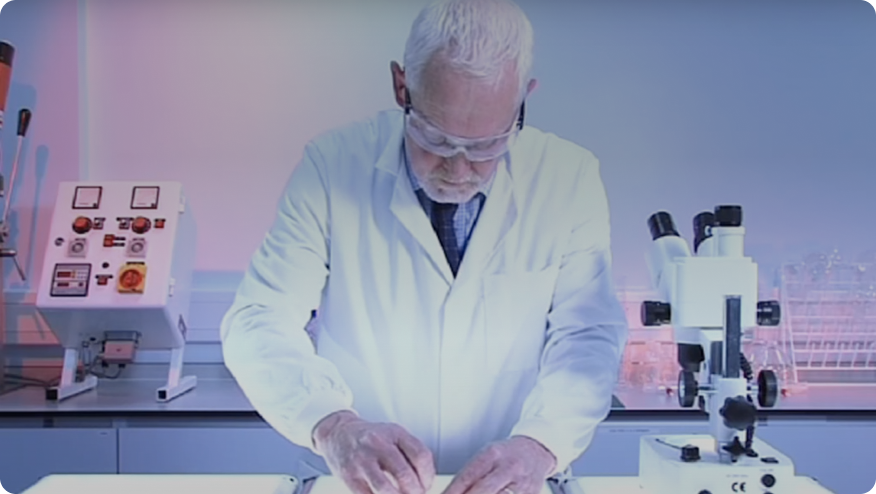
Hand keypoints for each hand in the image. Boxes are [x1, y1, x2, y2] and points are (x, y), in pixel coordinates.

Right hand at [313, 411, 435, 493]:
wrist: (338, 433)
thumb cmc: (371, 438)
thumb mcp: (394, 436)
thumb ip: (411, 453)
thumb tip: (426, 483)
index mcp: (394, 432)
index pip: (420, 455)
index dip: (428, 476)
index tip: (426, 485)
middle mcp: (378, 444)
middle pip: (405, 474)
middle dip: (415, 492)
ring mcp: (362, 460)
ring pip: (385, 489)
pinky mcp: (349, 476)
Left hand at [442, 436, 555, 493]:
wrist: (536, 452)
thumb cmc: (506, 456)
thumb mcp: (486, 457)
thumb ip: (469, 475)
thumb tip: (450, 493)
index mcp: (492, 455)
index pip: (467, 477)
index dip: (452, 492)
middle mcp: (508, 467)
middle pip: (482, 491)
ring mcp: (522, 483)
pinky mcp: (531, 493)